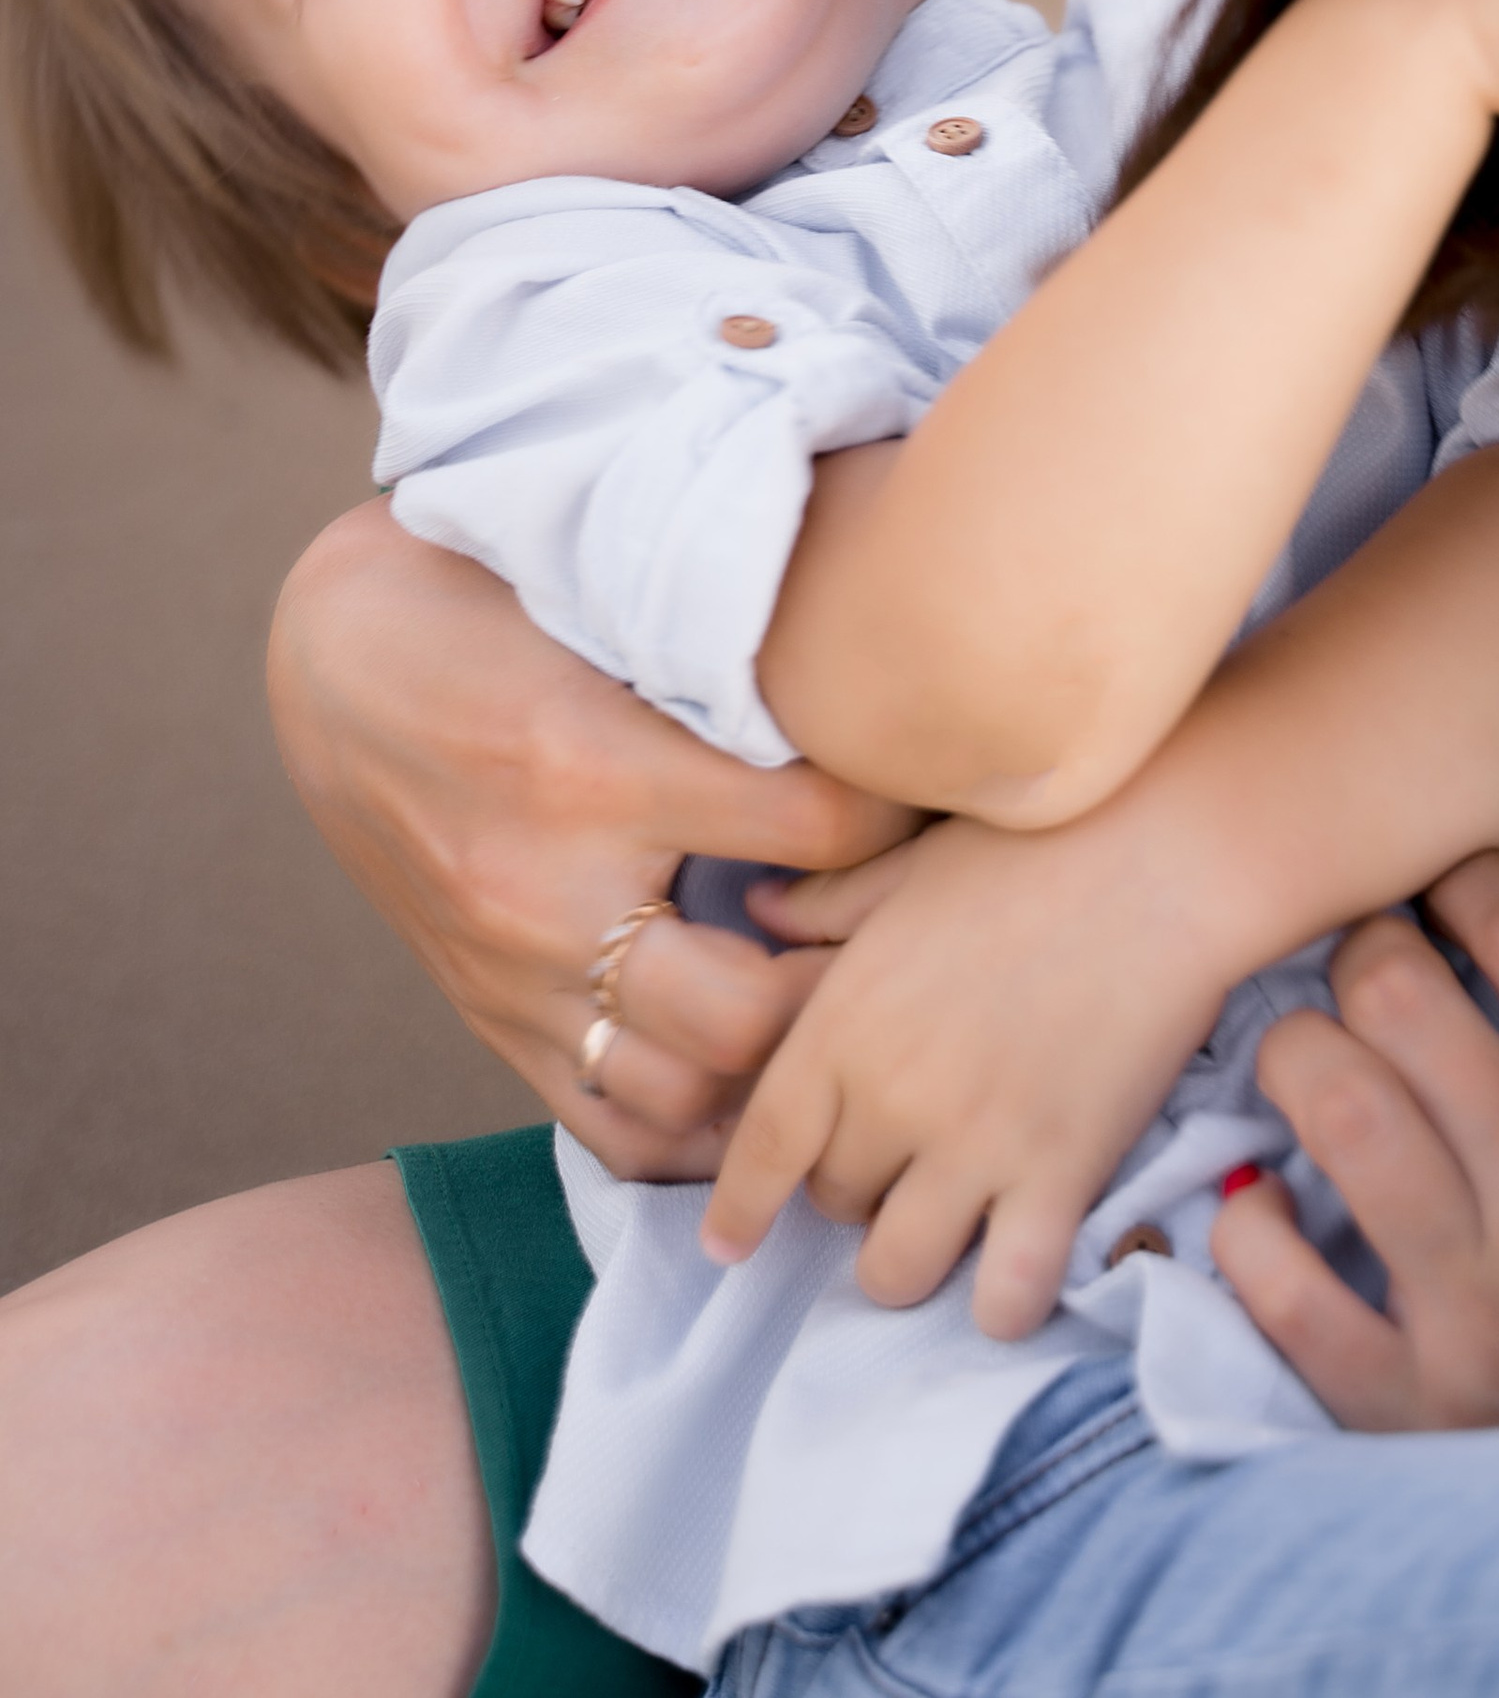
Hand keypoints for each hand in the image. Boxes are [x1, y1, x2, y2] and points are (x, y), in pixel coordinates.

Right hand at [268, 497, 914, 1175]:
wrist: (333, 662)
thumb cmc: (491, 605)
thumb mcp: (608, 599)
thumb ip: (730, 650)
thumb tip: (879, 656)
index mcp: (597, 767)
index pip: (819, 826)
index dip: (906, 814)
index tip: (942, 792)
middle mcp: (551, 894)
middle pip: (753, 1010)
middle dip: (845, 980)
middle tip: (901, 932)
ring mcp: (514, 975)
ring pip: (685, 1091)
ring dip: (775, 1062)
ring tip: (839, 1004)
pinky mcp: (490, 1017)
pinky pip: (608, 1123)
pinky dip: (696, 1119)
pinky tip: (755, 1075)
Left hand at [702, 802, 1232, 1335]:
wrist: (1164, 858)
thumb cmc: (1035, 844)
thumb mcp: (909, 867)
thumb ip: (827, 905)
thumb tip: (760, 909)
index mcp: (844, 1020)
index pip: (761, 1146)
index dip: (738, 1206)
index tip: (728, 1245)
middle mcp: (892, 1096)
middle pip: (832, 1204)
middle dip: (852, 1196)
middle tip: (896, 1168)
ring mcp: (974, 1144)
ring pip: (896, 1271)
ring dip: (910, 1260)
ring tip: (944, 1228)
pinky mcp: (1059, 1176)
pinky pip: (1004, 1295)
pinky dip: (999, 1303)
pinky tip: (1010, 1274)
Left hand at [1213, 853, 1498, 1429]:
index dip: (1471, 881)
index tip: (1451, 882)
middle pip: (1401, 998)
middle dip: (1371, 946)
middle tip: (1373, 956)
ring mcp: (1473, 1313)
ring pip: (1328, 1103)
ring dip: (1303, 1052)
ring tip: (1316, 1052)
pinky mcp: (1405, 1411)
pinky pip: (1278, 1281)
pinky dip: (1252, 1225)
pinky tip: (1271, 1198)